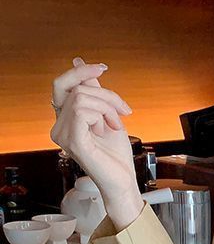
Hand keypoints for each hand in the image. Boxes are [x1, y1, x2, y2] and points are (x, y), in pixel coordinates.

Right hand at [50, 57, 140, 205]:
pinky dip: (101, 116)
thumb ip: (94, 92)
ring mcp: (63, 135)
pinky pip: (82, 111)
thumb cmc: (116, 156)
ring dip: (107, 108)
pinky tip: (107, 129)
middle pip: (77, 89)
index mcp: (65, 120)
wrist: (123, 181)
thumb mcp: (107, 114)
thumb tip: (80, 63)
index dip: (79, 72)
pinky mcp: (72, 142)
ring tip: (116, 124)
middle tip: (123, 111)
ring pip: (82, 98)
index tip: (101, 68)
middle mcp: (59, 126)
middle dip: (106, 95)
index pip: (62, 85)